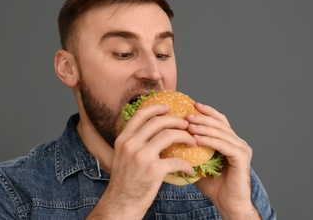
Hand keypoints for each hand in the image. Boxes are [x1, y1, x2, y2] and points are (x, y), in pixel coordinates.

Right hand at [88, 104, 195, 218]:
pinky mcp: (154, 170)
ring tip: (192, 141)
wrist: (121, 204)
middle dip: (176, 120)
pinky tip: (190, 167)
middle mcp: (131, 144)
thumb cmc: (124, 182)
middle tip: (186, 124)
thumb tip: (149, 130)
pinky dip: (186, 163)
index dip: (156, 107)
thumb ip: (133, 142)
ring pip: (169, 135)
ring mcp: (142, 157)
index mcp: (123, 139)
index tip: (168, 107)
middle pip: (158, 122)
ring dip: (185, 136)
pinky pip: (176, 160)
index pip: (141, 114)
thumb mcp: (121, 156)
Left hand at [186, 103, 259, 218]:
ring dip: (203, 127)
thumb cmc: (214, 186)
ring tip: (188, 125)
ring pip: (221, 133)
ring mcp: (242, 149)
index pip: (219, 121)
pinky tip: (196, 138)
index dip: (207, 112)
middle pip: (220, 124)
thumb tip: (175, 140)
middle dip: (202, 117)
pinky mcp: (241, 157)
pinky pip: (223, 145)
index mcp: (231, 142)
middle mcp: (239, 142)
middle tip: (187, 114)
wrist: (228, 204)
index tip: (193, 104)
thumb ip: (194, 151)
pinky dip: (209, 140)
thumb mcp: (200, 164)